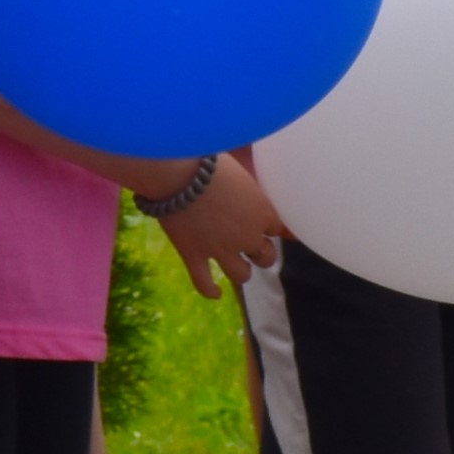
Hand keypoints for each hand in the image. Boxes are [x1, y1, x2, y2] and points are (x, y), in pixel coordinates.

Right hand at [145, 156, 283, 296]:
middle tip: (251, 244)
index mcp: (262, 213)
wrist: (177, 174)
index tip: (258, 219)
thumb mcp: (237, 168)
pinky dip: (210, 290)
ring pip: (241, 274)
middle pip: (265, 256)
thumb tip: (242, 186)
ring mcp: (220, 249)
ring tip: (237, 265)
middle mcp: (247, 237)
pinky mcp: (193, 255)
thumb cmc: (207, 161)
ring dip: (242, 270)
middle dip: (260, 251)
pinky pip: (204, 281)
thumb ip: (245, 186)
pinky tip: (215, 292)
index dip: (266, 224)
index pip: (276, 228)